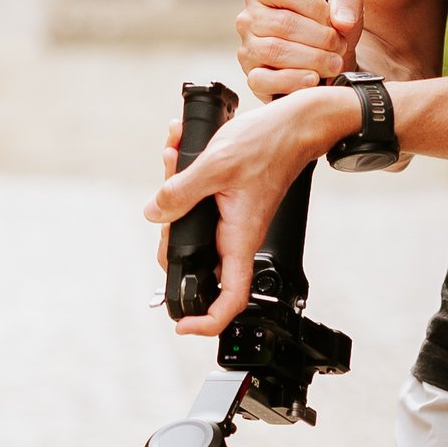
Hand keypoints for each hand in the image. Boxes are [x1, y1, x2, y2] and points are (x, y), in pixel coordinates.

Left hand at [144, 86, 355, 332]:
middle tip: (161, 205)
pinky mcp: (229, 201)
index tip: (181, 322)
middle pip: (198, 261)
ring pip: (193, 226)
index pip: (229, 299)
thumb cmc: (268, 144)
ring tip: (170, 161)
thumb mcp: (215, 165)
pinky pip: (199, 201)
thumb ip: (180, 192)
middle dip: (169, 233)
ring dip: (174, 195)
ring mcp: (233, 219)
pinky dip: (184, 179)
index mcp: (239, 238)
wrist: (293, 124)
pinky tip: (178, 151)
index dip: (206, 321)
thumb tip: (154, 213)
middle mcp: (237, 235)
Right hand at [237, 0, 363, 98]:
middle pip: (283, 23)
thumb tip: (341, 21)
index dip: (316, 7)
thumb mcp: (345, 2)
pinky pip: (263, 80)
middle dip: (320, 38)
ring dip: (312, 60)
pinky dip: (293, 81)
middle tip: (339, 47)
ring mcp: (247, 49)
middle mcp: (249, 18)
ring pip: (275, 51)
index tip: (334, 21)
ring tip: (333, 63)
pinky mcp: (252, 77)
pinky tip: (313, 79)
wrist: (331, 59)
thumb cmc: (330, 27)